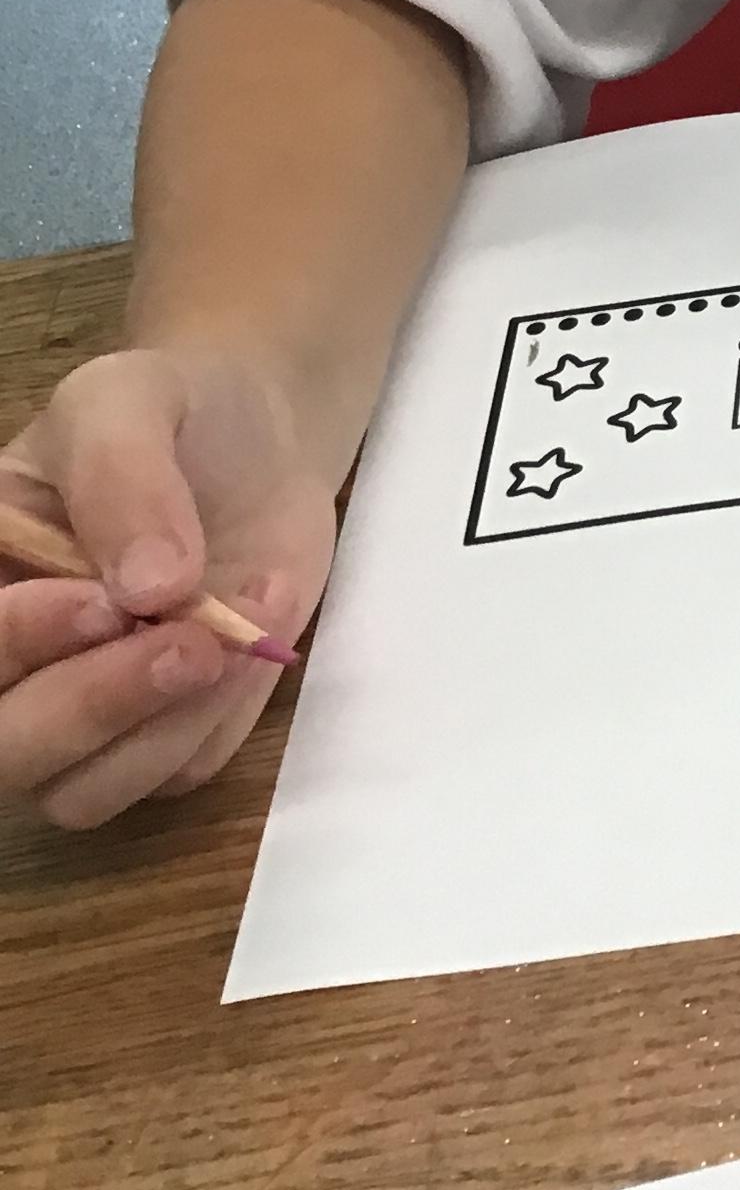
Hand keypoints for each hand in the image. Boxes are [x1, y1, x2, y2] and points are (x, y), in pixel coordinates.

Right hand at [0, 348, 335, 829]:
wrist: (264, 439)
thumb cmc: (171, 413)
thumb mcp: (128, 399)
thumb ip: (120, 477)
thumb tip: (148, 589)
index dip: (18, 644)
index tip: (106, 600)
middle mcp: (11, 667)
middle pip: (6, 751)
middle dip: (93, 706)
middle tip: (190, 639)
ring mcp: (81, 714)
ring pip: (85, 790)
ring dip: (168, 720)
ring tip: (241, 622)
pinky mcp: (165, 734)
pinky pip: (176, 773)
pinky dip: (223, 713)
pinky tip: (262, 628)